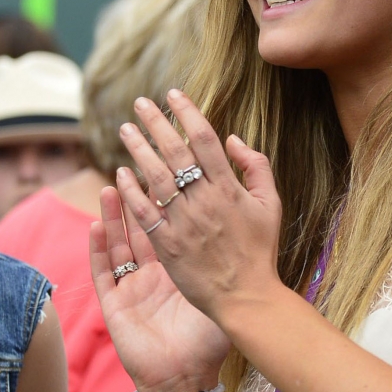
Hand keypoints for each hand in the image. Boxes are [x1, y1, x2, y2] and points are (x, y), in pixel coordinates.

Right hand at [91, 182, 230, 391]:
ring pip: (119, 243)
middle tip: (138, 167)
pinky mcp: (115, 304)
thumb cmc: (207, 342)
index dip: (170, 201)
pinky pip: (104, 271)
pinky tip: (95, 226)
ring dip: (113, 215)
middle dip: (138, 196)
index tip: (173, 172)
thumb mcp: (224, 296)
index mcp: (180, 269)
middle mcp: (153, 274)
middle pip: (142, 227)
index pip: (172, 226)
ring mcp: (132, 287)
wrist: (185, 378)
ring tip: (111, 185)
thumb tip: (247, 233)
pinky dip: (98, 248)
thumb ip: (232, 264)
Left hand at [110, 90, 284, 330]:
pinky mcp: (168, 245)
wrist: (246, 297)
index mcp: (230, 189)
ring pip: (155, 177)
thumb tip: (233, 139)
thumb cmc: (260, 251)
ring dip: (138, 149)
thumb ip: (257, 167)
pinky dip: (131, 191)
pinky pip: (145, 212)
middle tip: (140, 103)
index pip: (204, 139)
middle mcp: (205, 201)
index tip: (174, 94)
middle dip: (156, 123)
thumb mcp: (271, 205)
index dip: (188, 113)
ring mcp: (184, 223)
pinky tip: (120, 173)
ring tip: (126, 129)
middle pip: (175, 152)